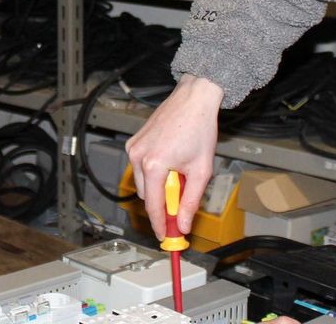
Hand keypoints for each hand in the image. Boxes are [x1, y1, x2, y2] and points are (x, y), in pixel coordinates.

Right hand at [125, 74, 222, 239]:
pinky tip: (172, 162)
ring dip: (158, 187)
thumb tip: (184, 224)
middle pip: (146, 196)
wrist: (193, 100)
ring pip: (142, 183)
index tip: (167, 236)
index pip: (153, 206)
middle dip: (162, 204)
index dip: (161, 225)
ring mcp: (134, 148)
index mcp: (154, 165)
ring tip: (180, 175)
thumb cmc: (199, 129)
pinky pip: (140, 167)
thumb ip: (191, 201)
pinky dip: (154, 172)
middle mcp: (138, 157)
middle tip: (181, 208)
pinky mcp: (134, 142)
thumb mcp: (201, 171)